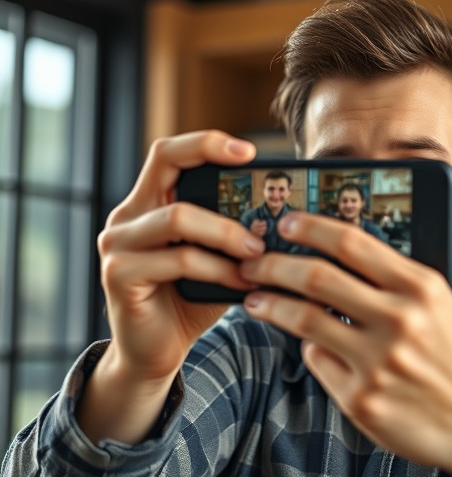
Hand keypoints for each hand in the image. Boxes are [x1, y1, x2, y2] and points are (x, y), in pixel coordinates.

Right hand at [77, 130, 265, 443]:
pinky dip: (217, 268)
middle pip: (166, 165)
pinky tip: (242, 282)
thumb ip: (236, 233)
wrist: (156, 354)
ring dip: (227, 234)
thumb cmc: (190, 300)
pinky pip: (178, 259)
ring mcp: (117, 244)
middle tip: (263, 211)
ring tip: (259, 255)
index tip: (250, 152)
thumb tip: (287, 215)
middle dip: (221, 177)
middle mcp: (127, 216)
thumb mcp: (219, 258)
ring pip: (178, 216)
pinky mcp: (120, 275)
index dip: (207, 143)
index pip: (170, 153)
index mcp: (148, 203)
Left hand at [240, 213, 451, 475]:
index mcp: (420, 287)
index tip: (286, 222)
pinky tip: (313, 346)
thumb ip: (393, 278)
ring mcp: (378, 362)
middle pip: (316, 277)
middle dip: (272, 265)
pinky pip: (316, 361)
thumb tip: (332, 252)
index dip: (310, 227)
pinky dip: (310, 349)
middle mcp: (400, 320)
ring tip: (254, 300)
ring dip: (269, 304)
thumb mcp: (438, 304)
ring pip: (303, 320)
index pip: (351, 242)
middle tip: (252, 263)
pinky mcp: (362, 399)